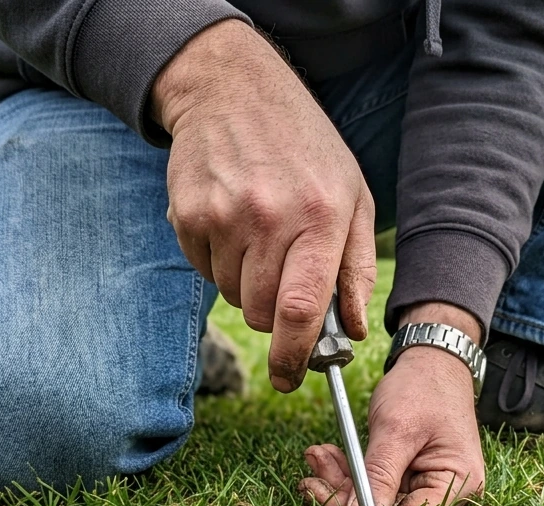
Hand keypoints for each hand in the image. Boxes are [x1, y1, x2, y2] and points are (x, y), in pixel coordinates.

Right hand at [153, 20, 375, 391]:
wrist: (232, 89)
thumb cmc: (304, 147)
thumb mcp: (352, 196)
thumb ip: (356, 267)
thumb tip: (352, 329)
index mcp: (319, 216)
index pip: (301, 309)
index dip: (294, 355)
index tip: (290, 377)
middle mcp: (269, 218)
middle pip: (263, 313)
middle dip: (275, 316)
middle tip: (282, 279)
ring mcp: (222, 217)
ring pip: (235, 297)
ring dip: (249, 285)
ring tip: (260, 236)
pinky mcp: (188, 216)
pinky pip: (206, 272)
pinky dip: (221, 262)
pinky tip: (234, 222)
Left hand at [301, 303, 485, 505]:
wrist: (429, 359)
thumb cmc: (423, 387)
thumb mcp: (397, 429)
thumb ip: (379, 475)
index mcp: (460, 484)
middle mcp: (447, 490)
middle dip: (347, 497)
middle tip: (312, 481)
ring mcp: (425, 483)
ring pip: (376, 499)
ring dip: (341, 481)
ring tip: (317, 457)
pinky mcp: (406, 474)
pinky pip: (374, 483)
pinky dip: (349, 471)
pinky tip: (327, 456)